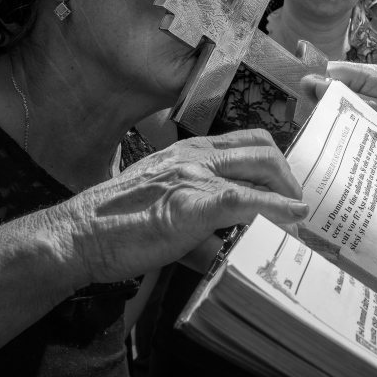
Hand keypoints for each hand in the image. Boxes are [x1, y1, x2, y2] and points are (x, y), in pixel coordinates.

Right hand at [59, 129, 306, 286]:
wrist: (79, 235)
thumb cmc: (116, 222)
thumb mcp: (163, 196)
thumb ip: (197, 199)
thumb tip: (234, 222)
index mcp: (189, 152)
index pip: (247, 141)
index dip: (274, 160)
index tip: (287, 182)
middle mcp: (195, 156)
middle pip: (262, 150)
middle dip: (288, 175)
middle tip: (298, 201)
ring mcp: (194, 177)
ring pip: (260, 167)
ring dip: (288, 191)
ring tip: (298, 214)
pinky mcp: (192, 205)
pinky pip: (245, 200)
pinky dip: (276, 208)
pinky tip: (292, 217)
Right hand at [306, 62, 376, 152]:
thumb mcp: (375, 113)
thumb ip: (344, 99)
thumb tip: (312, 83)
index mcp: (369, 75)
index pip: (330, 70)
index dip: (312, 83)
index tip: (298, 101)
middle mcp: (369, 81)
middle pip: (332, 85)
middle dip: (319, 102)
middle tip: (310, 123)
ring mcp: (371, 94)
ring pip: (340, 100)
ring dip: (331, 114)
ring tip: (323, 132)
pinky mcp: (374, 108)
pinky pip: (351, 109)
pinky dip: (343, 120)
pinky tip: (339, 136)